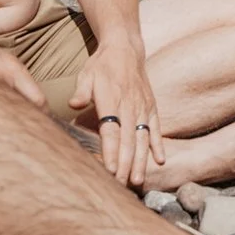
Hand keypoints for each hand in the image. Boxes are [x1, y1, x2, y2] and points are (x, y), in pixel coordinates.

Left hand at [70, 42, 165, 187]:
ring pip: (142, 138)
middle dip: (124, 165)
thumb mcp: (86, 74)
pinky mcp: (151, 107)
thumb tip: (73, 103)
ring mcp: (143, 107)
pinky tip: (160, 160)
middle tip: (120, 186)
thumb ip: (82, 91)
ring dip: (140, 161)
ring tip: (137, 180)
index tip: (110, 169)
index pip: (112, 130)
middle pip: (128, 140)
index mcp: (112, 99)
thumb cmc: (102, 65)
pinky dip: (158, 144)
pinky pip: (156, 129)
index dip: (111, 150)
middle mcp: (130, 105)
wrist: (126, 49)